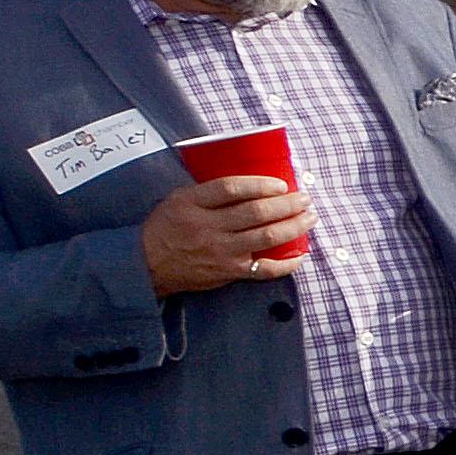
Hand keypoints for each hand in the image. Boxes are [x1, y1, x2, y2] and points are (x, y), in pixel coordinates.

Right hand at [141, 175, 309, 295]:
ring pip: (266, 237)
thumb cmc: (166, 228)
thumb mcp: (179, 200)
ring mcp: (221, 252)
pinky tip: (301, 254)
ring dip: (294, 226)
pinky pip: (265, 269)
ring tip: (309, 217)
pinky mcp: (229, 272)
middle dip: (287, 204)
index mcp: (192, 203)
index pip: (231, 188)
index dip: (260, 184)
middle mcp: (208, 227)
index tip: (281, 184)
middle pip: (256, 212)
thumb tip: (251, 182)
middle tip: (305, 198)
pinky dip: (287, 263)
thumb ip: (209, 191)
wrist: (146, 265)